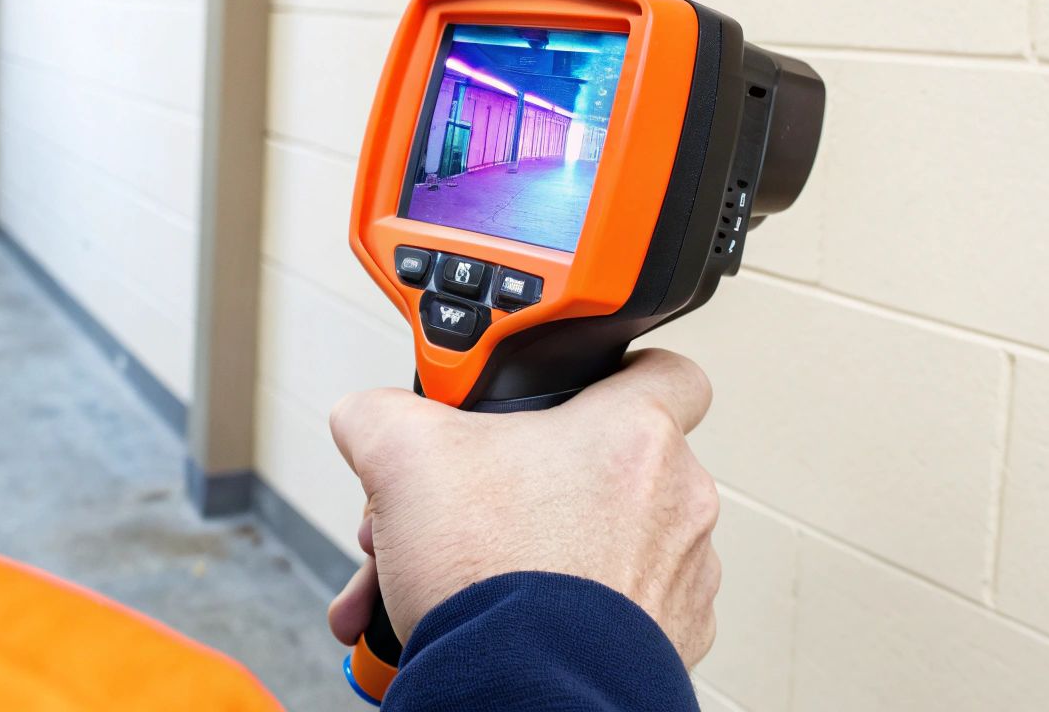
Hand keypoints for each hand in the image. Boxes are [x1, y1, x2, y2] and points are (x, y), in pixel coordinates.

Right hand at [326, 348, 721, 665]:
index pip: (667, 370)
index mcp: (634, 433)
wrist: (518, 689)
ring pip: (606, 544)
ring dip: (535, 553)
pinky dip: (561, 611)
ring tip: (458, 578)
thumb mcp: (402, 458)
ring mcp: (681, 575)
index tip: (579, 395)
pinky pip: (615, 609)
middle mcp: (677, 500)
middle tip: (467, 511)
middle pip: (603, 469)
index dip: (618, 374)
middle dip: (524, 489)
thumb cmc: (490, 572)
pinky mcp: (670, 640)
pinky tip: (496, 617)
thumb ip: (382, 413)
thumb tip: (367, 416)